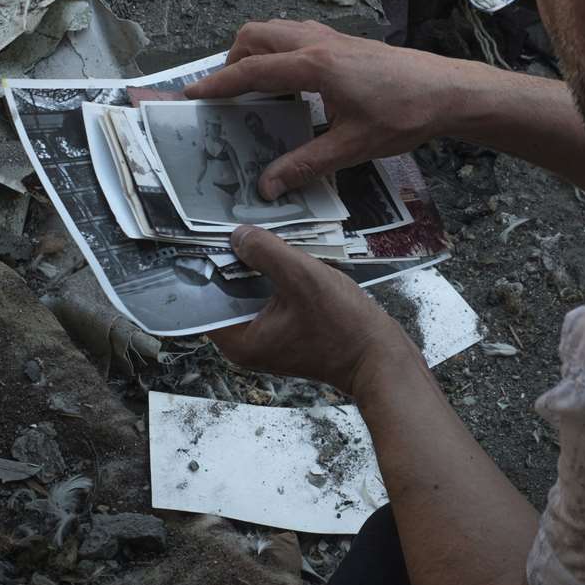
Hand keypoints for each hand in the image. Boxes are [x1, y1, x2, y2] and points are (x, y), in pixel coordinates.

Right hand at [184, 20, 464, 199]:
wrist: (447, 90)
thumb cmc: (404, 115)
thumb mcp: (352, 147)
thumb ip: (305, 165)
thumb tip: (267, 187)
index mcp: (314, 66)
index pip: (252, 70)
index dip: (218, 84)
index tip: (192, 95)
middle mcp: (317, 43)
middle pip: (255, 36)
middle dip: (232, 60)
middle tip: (227, 95)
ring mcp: (332, 37)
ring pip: (276, 30)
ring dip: (256, 51)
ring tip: (255, 88)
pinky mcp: (345, 41)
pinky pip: (297, 35)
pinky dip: (280, 51)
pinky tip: (292, 84)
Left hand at [208, 225, 413, 396]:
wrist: (381, 357)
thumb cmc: (344, 327)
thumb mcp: (303, 278)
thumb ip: (266, 252)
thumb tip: (238, 235)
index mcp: (239, 341)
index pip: (203, 300)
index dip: (203, 266)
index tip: (204, 235)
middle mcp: (248, 344)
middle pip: (226, 294)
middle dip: (232, 262)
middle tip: (235, 226)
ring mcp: (268, 339)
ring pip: (250, 294)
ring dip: (256, 268)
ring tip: (260, 235)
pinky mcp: (287, 333)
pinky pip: (269, 299)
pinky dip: (273, 279)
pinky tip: (285, 257)